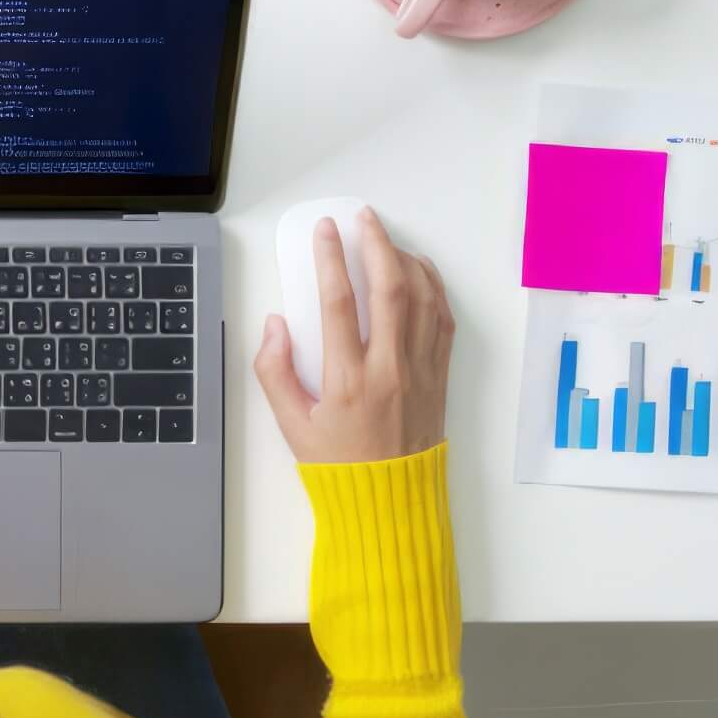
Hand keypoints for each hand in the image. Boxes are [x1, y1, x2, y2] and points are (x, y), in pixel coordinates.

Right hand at [253, 208, 453, 463]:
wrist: (389, 500)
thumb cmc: (336, 463)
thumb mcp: (290, 424)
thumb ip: (274, 371)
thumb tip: (276, 323)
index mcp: (348, 381)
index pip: (339, 303)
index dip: (330, 258)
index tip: (325, 231)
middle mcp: (389, 369)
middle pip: (389, 289)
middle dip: (376, 244)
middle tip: (362, 218)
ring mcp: (420, 370)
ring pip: (422, 298)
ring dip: (405, 259)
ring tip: (386, 239)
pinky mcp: (440, 375)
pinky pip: (443, 318)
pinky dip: (433, 287)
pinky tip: (417, 270)